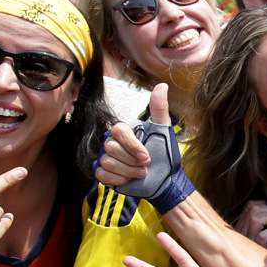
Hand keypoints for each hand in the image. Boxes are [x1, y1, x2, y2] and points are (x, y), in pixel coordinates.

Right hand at [97, 84, 193, 212]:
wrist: (165, 180)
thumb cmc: (165, 154)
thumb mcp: (164, 131)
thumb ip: (160, 109)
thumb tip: (162, 85)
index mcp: (126, 130)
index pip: (118, 131)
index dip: (132, 146)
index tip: (147, 157)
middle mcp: (113, 141)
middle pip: (111, 148)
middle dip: (132, 161)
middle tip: (146, 165)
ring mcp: (107, 157)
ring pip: (106, 162)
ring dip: (128, 171)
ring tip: (141, 173)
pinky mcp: (104, 173)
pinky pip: (102, 174)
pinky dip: (117, 180)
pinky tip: (129, 180)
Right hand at [234, 200, 266, 247]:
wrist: (250, 265)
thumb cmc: (257, 246)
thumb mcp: (253, 230)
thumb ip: (257, 217)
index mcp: (241, 223)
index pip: (251, 204)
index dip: (263, 205)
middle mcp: (241, 229)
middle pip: (254, 208)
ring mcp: (247, 238)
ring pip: (256, 218)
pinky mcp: (254, 248)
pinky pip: (263, 235)